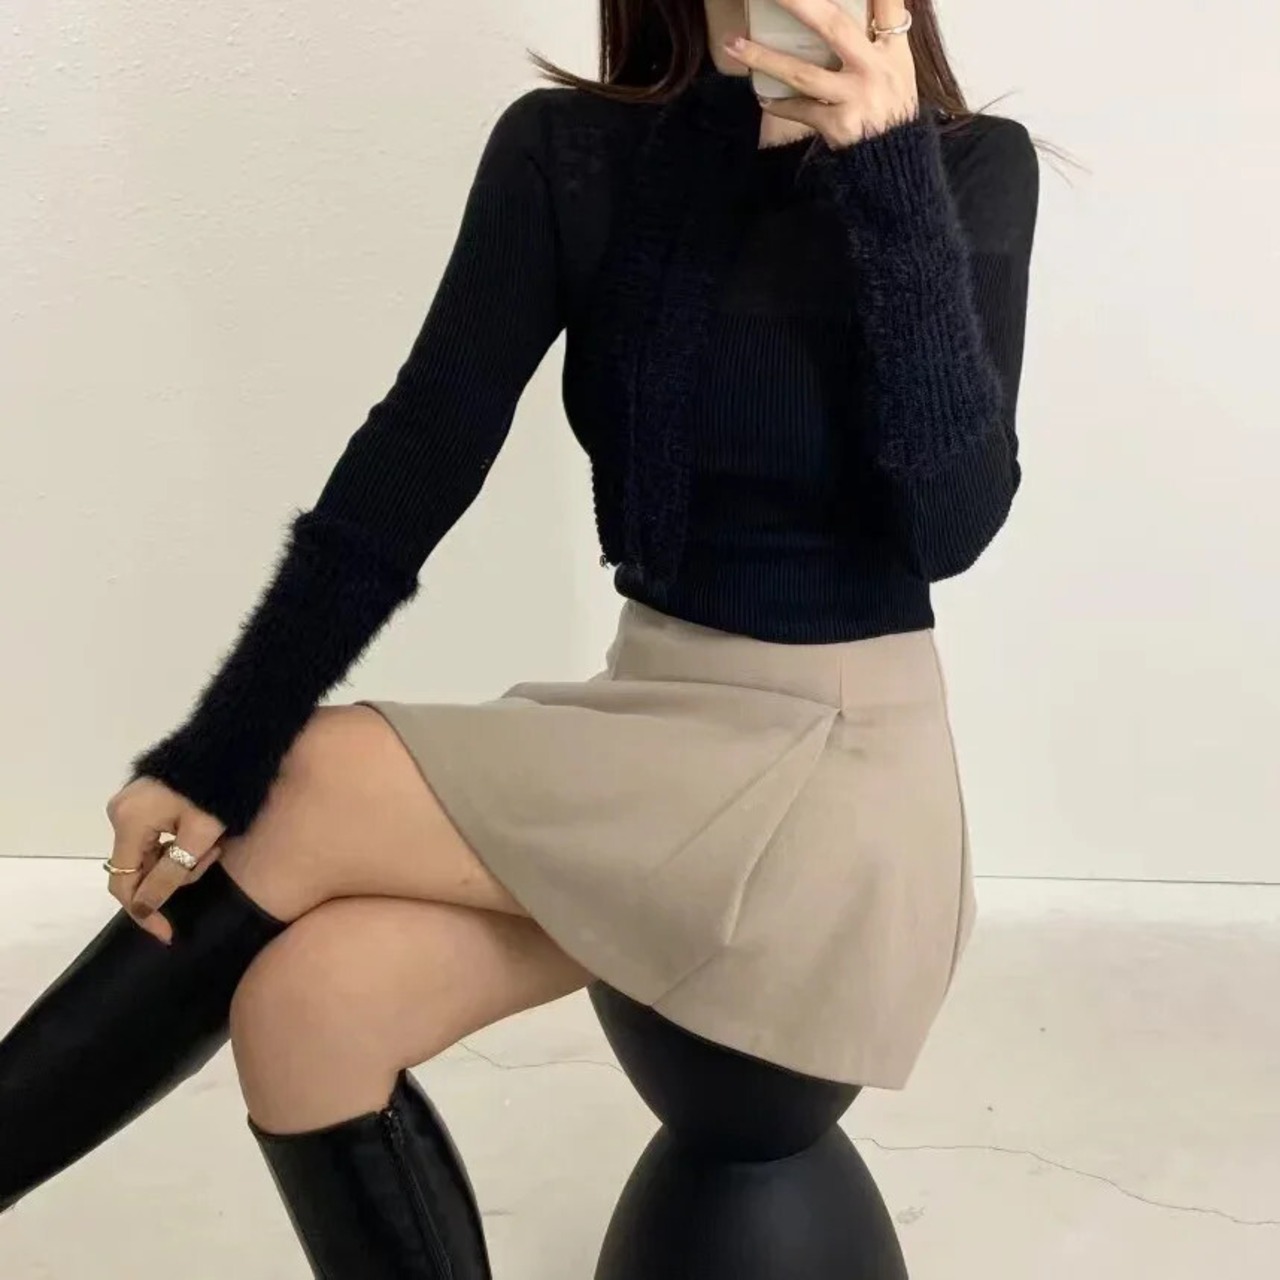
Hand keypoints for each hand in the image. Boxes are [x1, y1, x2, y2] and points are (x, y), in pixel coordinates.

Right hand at [104, 778, 224, 943]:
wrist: (232, 746)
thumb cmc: (220, 791)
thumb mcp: (200, 836)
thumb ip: (171, 874)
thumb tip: (144, 908)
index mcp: (129, 820)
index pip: (124, 883)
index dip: (145, 913)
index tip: (169, 933)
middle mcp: (120, 811)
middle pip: (138, 868)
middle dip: (174, 877)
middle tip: (211, 858)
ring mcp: (130, 803)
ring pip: (148, 854)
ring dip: (180, 860)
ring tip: (214, 843)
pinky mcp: (145, 799)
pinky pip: (153, 837)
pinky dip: (177, 845)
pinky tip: (205, 835)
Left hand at [725, 0, 919, 147]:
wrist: (896, 165)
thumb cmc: (892, 111)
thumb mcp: (898, 70)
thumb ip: (879, 39)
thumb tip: (857, 11)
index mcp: (893, 50)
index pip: (888, 4)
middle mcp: (875, 68)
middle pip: (833, 24)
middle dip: (797, 2)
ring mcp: (855, 97)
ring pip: (803, 72)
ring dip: (764, 57)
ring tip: (734, 44)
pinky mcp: (838, 125)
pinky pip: (800, 110)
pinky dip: (779, 104)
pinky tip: (763, 99)